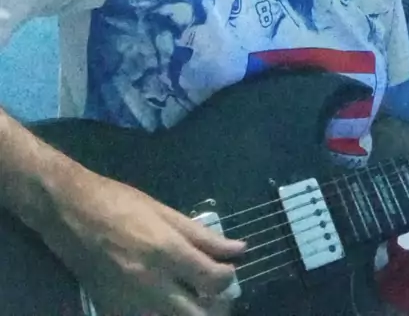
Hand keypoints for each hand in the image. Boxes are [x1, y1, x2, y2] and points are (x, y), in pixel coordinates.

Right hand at [44, 168, 245, 315]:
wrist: (71, 213)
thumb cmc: (119, 203)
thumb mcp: (163, 211)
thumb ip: (202, 235)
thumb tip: (238, 249)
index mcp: (166, 251)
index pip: (213, 280)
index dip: (228, 277)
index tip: (228, 269)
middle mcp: (151, 284)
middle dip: (216, 307)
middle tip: (215, 293)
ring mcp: (131, 303)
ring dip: (190, 312)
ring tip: (193, 298)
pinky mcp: (115, 312)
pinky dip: (164, 315)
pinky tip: (167, 301)